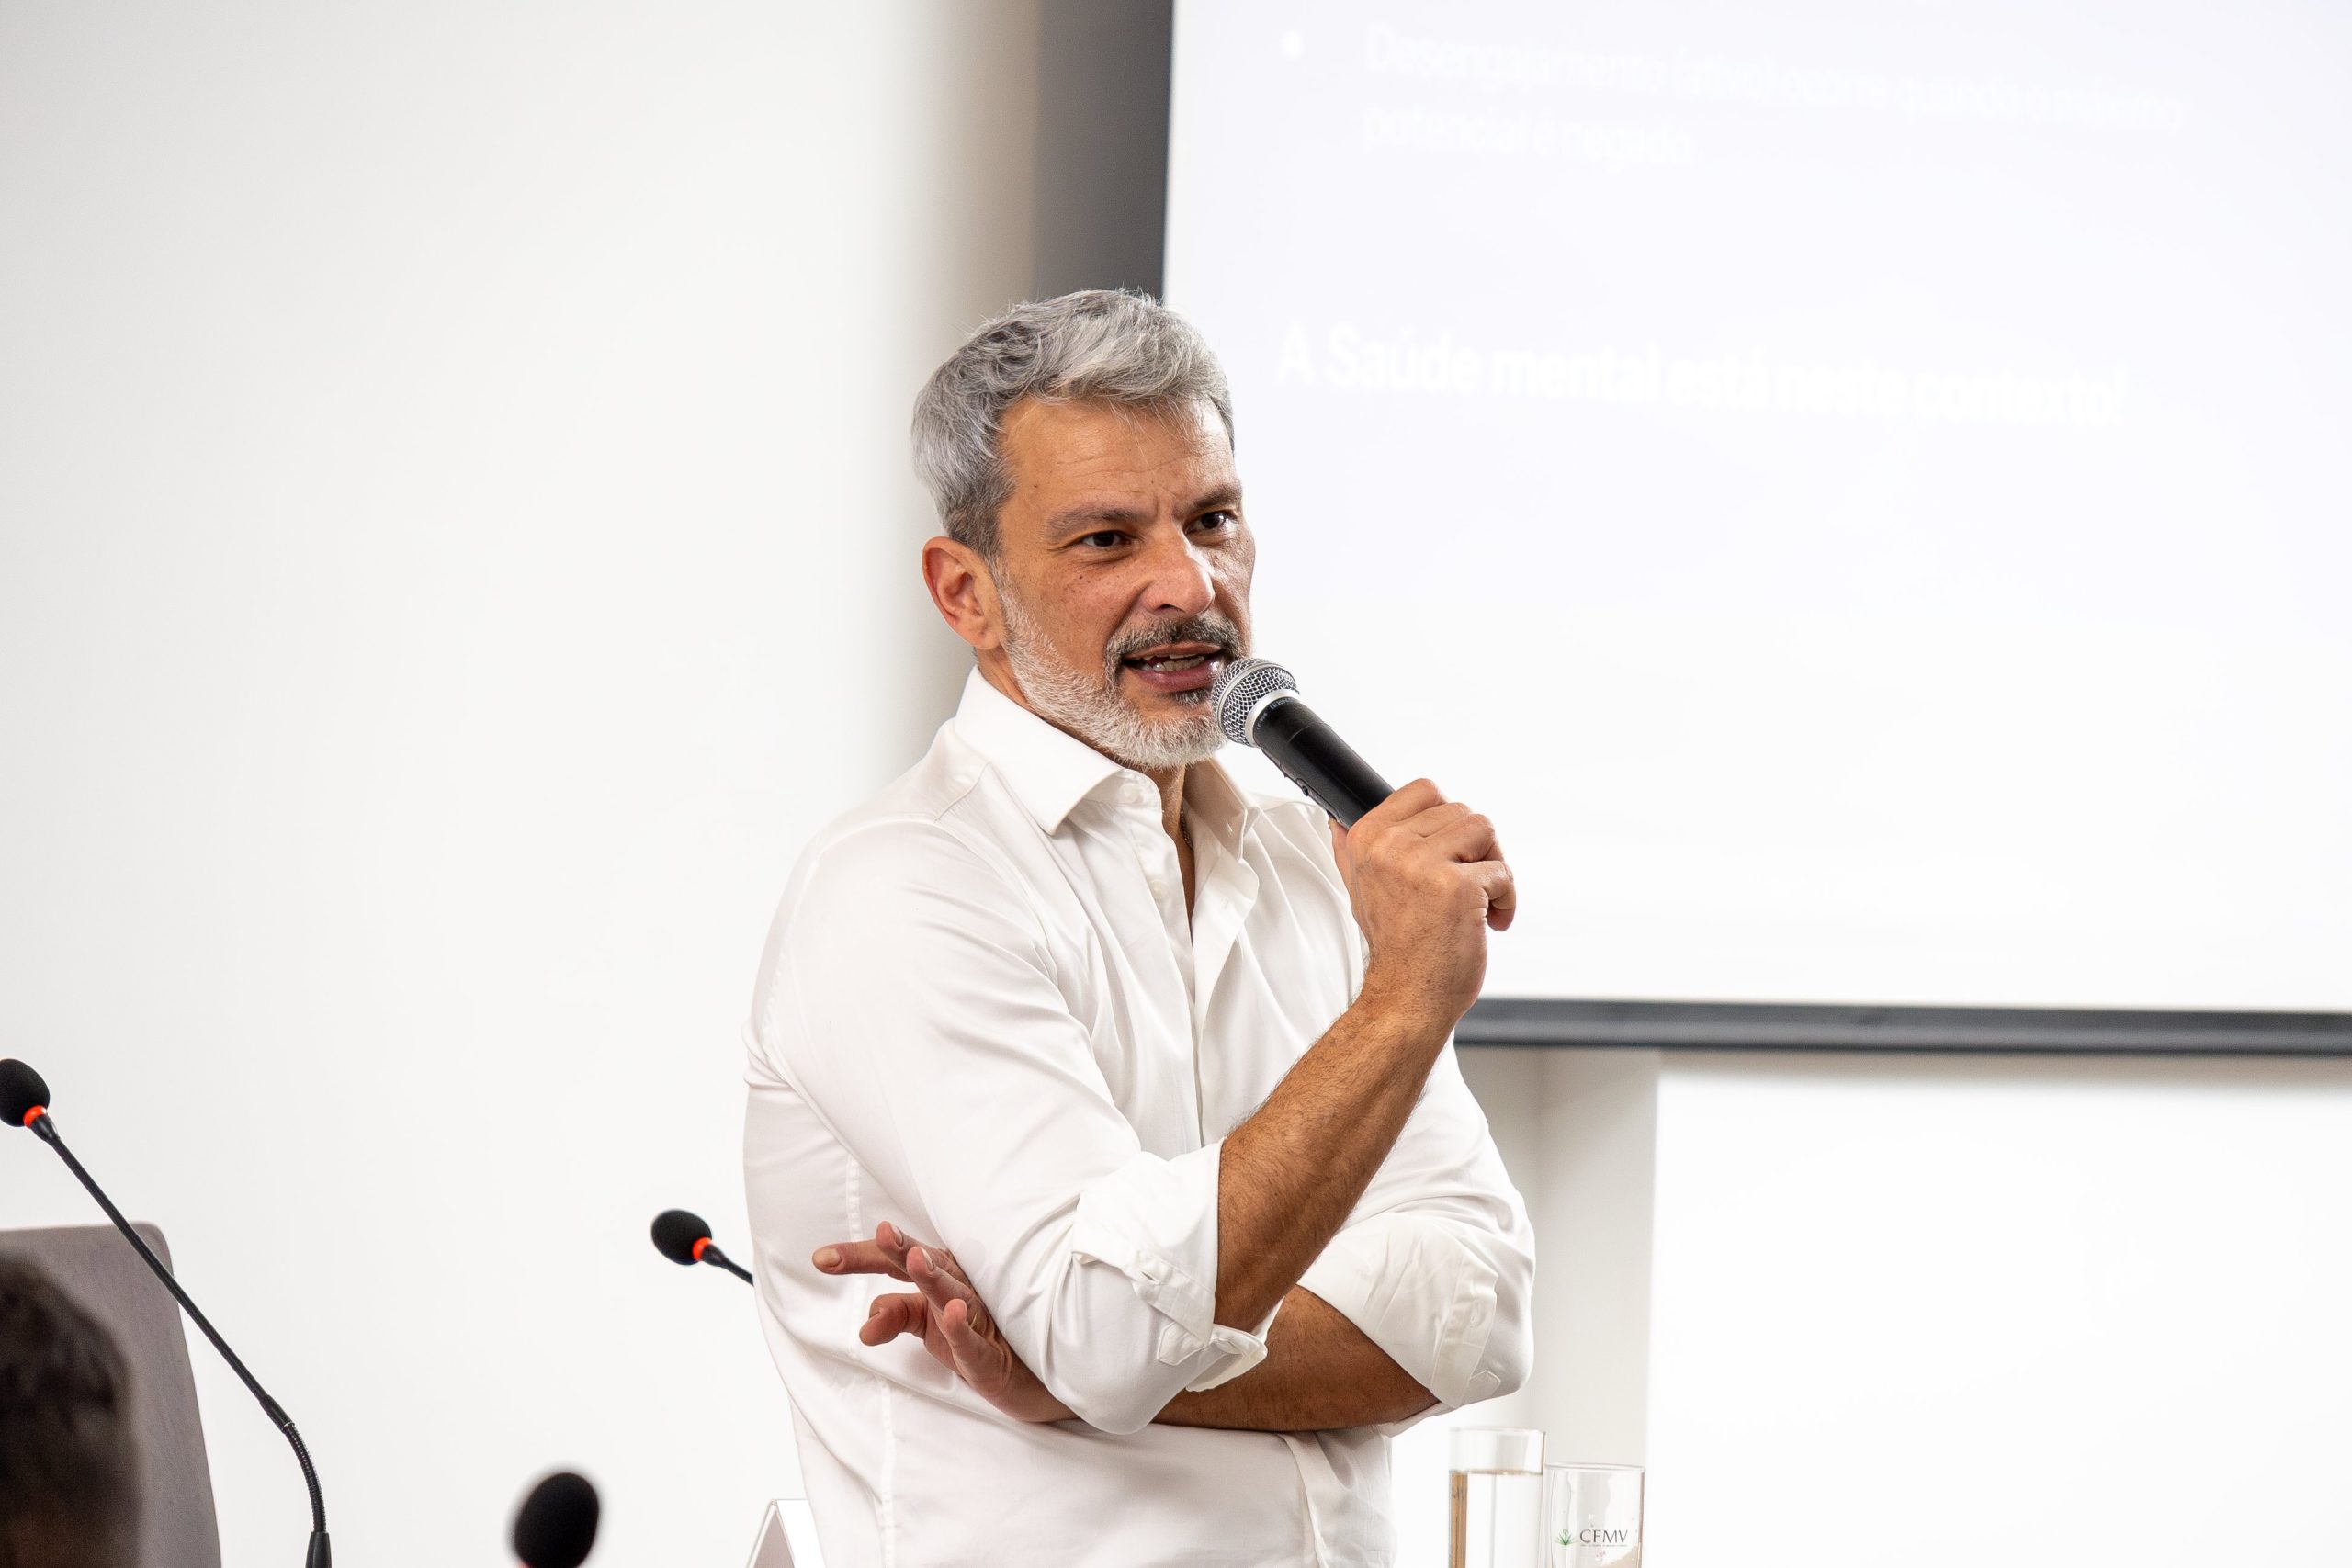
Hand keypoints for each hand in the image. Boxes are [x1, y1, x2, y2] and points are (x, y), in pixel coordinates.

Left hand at [813, 1221, 1073, 1423]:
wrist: (1027, 1378)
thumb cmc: (976, 1337)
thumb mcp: (927, 1326)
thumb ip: (894, 1316)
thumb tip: (863, 1325)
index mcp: (939, 1278)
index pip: (895, 1262)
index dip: (860, 1257)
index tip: (821, 1259)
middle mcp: (959, 1288)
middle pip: (928, 1264)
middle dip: (903, 1249)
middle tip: (882, 1231)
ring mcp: (978, 1319)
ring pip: (955, 1293)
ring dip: (935, 1275)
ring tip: (915, 1259)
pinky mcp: (989, 1353)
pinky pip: (974, 1338)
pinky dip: (963, 1325)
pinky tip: (952, 1312)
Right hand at [1329, 779, 1514, 1029]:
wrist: (1405, 996)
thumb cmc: (1393, 946)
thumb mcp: (1360, 891)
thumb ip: (1352, 851)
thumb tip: (1340, 821)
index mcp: (1367, 838)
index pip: (1425, 790)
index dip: (1446, 820)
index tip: (1448, 852)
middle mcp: (1391, 845)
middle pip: (1462, 811)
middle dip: (1474, 848)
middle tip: (1466, 883)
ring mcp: (1424, 864)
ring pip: (1485, 831)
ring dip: (1491, 866)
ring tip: (1479, 900)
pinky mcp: (1459, 886)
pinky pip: (1503, 871)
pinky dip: (1506, 899)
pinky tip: (1490, 922)